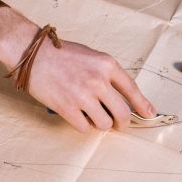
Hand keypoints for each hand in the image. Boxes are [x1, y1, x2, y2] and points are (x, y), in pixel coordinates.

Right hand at [28, 38, 155, 132]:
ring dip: (101, 124)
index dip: (143, 105)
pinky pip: (84, 128)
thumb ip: (105, 73)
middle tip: (119, 125)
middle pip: (123, 113)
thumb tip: (117, 96)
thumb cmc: (59, 53)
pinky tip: (77, 117)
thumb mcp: (90, 56)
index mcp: (107, 65)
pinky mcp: (67, 108)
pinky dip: (83, 126)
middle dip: (124, 123)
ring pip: (105, 123)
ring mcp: (83, 96)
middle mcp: (98, 81)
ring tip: (92, 117)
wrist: (31, 53)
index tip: (150, 114)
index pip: (132, 89)